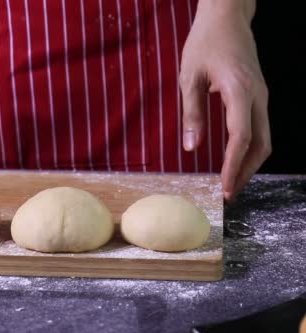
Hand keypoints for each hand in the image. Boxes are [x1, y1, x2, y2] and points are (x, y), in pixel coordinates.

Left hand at [180, 0, 270, 201]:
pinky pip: (260, 128)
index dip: (234, 166)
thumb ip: (191, 113)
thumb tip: (190, 148)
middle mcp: (258, 96)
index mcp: (239, 91)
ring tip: (231, 181)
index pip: (241, 137)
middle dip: (246, 172)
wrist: (227, 16)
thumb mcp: (189, 77)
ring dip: (250, 163)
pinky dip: (250, 148)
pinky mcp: (259, 95)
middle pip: (261, 144)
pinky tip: (235, 158)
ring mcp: (262, 95)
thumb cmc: (205, 42)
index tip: (225, 188)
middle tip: (228, 193)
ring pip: (265, 138)